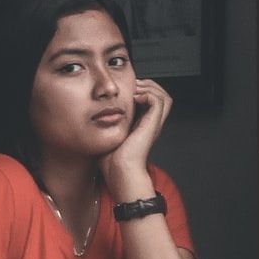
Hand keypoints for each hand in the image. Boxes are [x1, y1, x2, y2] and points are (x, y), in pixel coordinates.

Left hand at [98, 79, 171, 199]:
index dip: (140, 89)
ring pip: (163, 96)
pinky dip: (147, 94)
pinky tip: (134, 98)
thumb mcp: (107, 136)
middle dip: (146, 85)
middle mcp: (150, 123)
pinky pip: (158, 101)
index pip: (149, 100)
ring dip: (149, 88)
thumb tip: (95, 114)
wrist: (120, 172)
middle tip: (131, 86)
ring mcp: (153, 124)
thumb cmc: (111, 161)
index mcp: (141, 125)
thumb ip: (106, 124)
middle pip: (160, 95)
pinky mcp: (152, 124)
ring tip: (134, 90)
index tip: (124, 88)